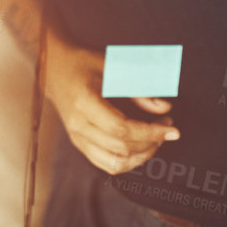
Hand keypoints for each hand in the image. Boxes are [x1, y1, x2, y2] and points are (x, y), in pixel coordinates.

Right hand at [45, 40, 178, 174]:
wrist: (53, 67)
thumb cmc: (83, 62)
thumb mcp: (112, 66)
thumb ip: (138, 88)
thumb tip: (164, 108)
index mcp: (84, 102)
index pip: (122, 129)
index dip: (151, 133)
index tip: (173, 129)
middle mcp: (78, 124)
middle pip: (121, 148)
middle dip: (151, 141)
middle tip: (167, 126)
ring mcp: (77, 137)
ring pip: (115, 163)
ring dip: (142, 156)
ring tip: (155, 139)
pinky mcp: (79, 144)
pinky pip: (106, 164)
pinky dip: (127, 162)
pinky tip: (140, 147)